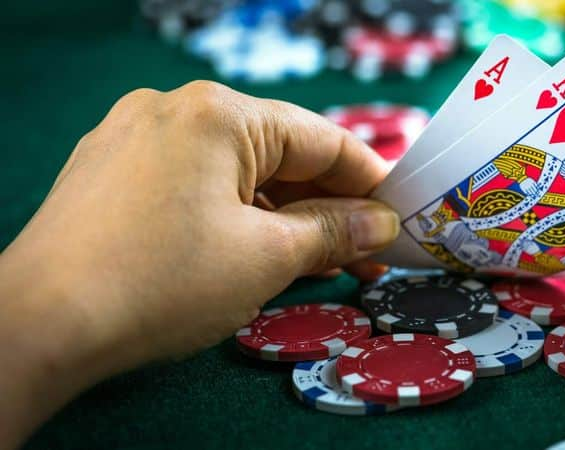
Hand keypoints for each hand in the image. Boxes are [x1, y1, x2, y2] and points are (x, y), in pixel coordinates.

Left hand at [0, 81, 398, 446]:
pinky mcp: (112, 173)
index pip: (320, 139)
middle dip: (325, 206)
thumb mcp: (266, 257)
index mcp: (218, 114)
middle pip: (277, 155)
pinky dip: (235, 217)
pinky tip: (258, 252)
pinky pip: (195, 186)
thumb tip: (381, 224)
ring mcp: (135, 139)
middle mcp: (174, 110)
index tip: (401, 213)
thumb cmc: (162, 282)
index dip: (369, 179)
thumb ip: (334, 232)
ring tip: (319, 261)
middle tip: (365, 250)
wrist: (39, 322)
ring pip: (235, 173)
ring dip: (282, 216)